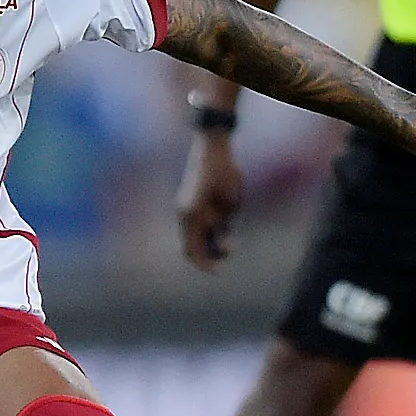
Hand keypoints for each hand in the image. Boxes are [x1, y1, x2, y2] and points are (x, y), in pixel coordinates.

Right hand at [176, 127, 246, 268]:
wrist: (212, 144)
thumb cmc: (225, 171)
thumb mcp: (231, 201)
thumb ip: (225, 224)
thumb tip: (224, 243)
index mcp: (193, 214)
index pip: (192, 250)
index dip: (204, 264)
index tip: (217, 271)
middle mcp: (185, 212)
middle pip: (191, 245)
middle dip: (209, 253)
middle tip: (229, 251)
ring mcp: (185, 205)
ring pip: (194, 234)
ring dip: (209, 240)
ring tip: (228, 237)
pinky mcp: (189, 200)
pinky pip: (196, 222)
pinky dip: (208, 228)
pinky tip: (222, 223)